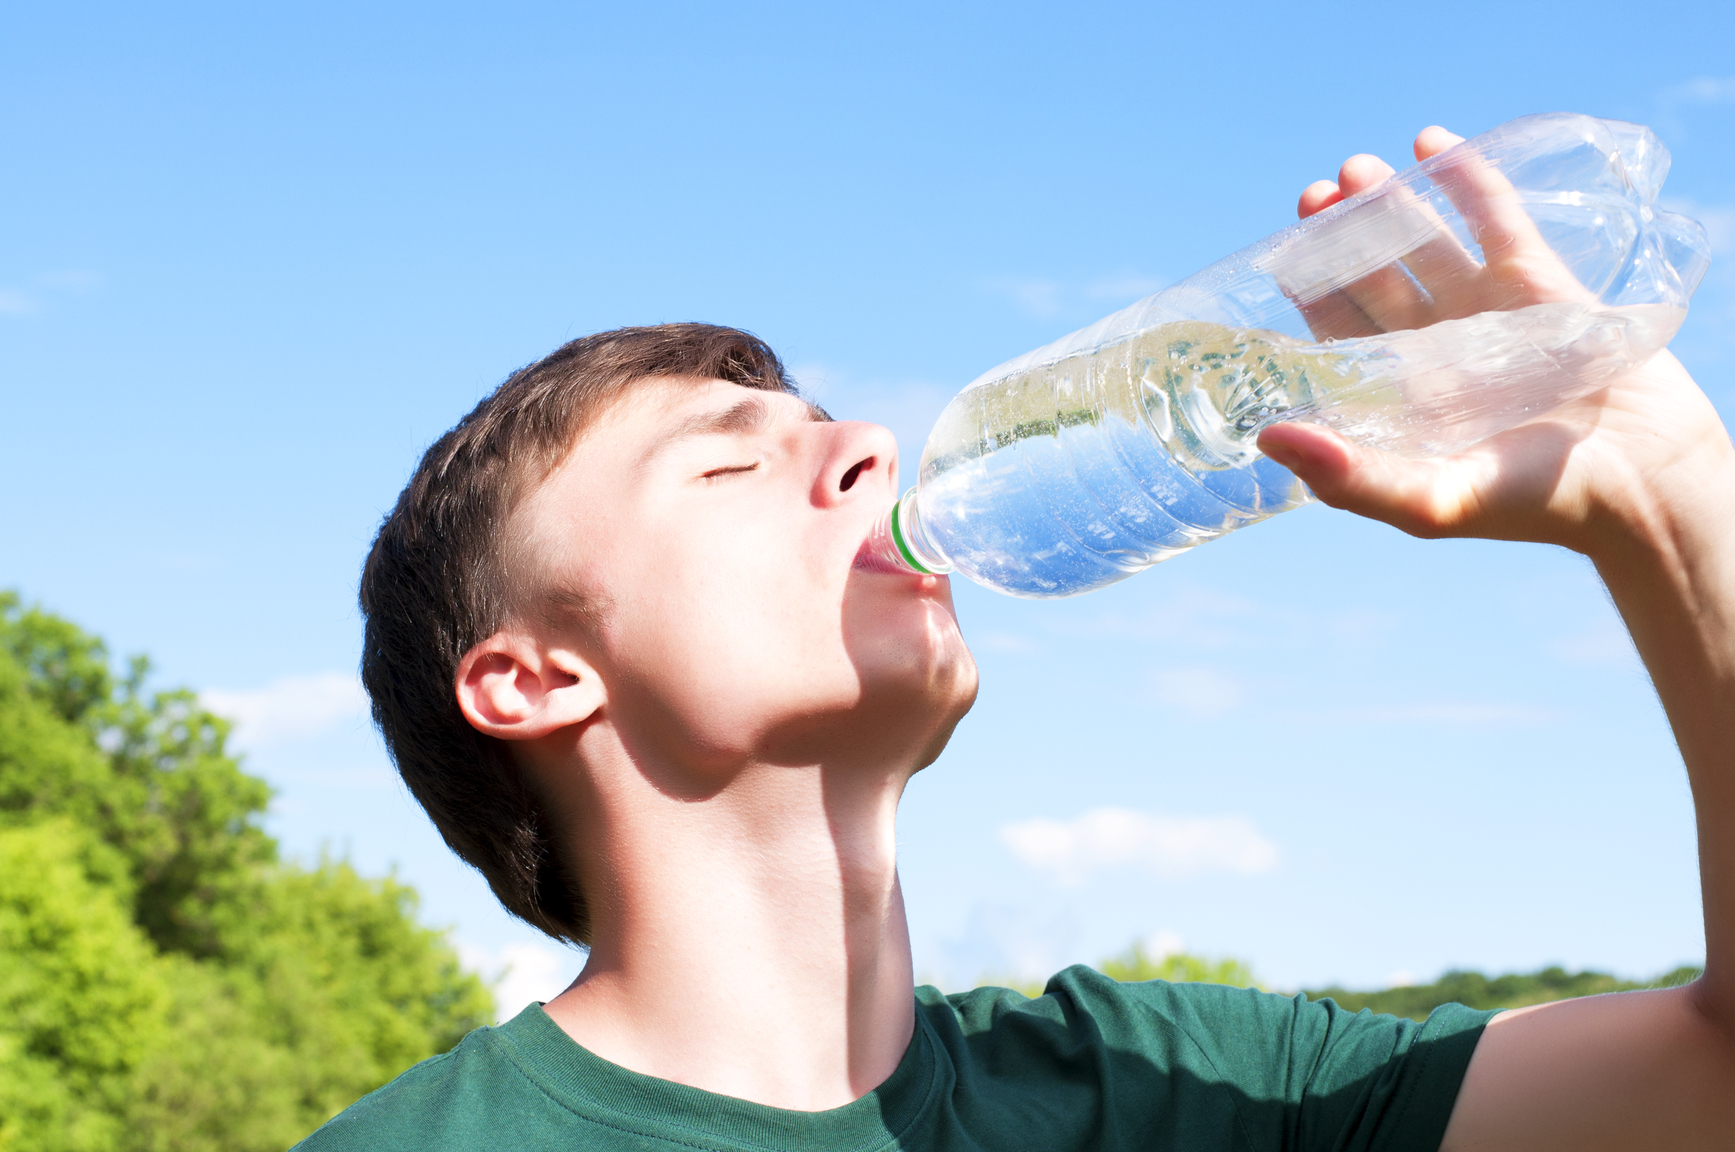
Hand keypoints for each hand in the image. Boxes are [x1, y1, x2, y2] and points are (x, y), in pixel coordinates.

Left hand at [1257, 127, 1733, 561]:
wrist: (1638, 480)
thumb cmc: (1528, 505)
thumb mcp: (1427, 501)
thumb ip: (1348, 477)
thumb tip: (1266, 436)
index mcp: (1398, 395)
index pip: (1340, 333)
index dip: (1311, 291)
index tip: (1282, 253)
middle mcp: (1434, 349)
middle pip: (1374, 278)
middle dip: (1342, 236)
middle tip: (1316, 193)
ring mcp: (1485, 310)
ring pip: (1425, 244)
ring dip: (1390, 204)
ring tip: (1358, 168)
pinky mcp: (1538, 281)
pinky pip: (1494, 220)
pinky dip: (1465, 179)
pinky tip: (1431, 143)